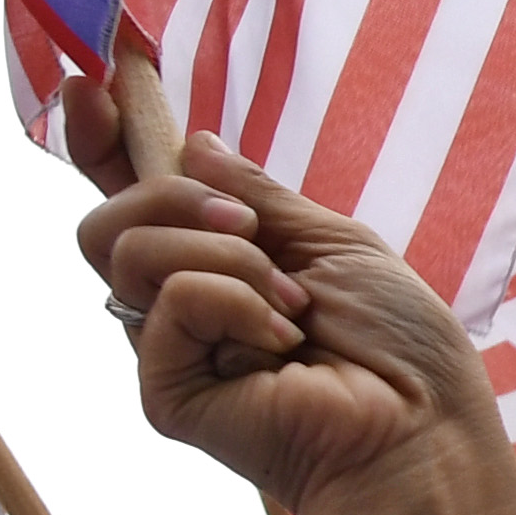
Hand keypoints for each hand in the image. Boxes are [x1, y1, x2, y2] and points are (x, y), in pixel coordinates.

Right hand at [61, 83, 499, 514]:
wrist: (420, 428)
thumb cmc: (398, 344)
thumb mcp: (335, 243)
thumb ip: (260, 197)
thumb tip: (192, 142)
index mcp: (221, 263)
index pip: (136, 196)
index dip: (102, 140)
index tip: (94, 86)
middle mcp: (182, 305)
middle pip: (107, 221)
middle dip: (176, 198)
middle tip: (252, 230)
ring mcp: (168, 348)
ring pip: (125, 251)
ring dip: (226, 256)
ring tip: (292, 303)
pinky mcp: (165, 390)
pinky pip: (169, 302)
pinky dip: (235, 302)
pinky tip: (282, 342)